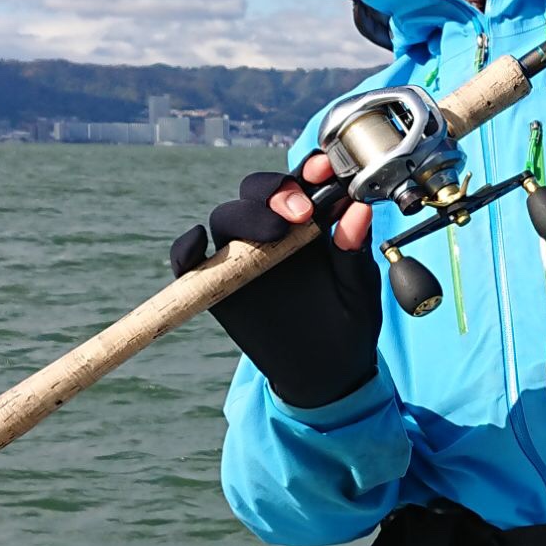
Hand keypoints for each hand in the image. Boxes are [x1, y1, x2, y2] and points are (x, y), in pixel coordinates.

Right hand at [171, 162, 381, 407]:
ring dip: (244, 215)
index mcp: (311, 223)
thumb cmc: (349, 327)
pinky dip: (185, 248)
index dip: (308, 169)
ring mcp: (241, 256)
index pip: (303, 182)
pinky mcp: (214, 284)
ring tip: (273, 234)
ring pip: (226, 216)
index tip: (321, 170)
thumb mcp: (360, 292)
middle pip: (257, 191)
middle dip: (275, 190)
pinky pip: (188, 259)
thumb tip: (357, 210)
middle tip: (300, 211)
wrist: (325, 376)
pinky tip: (198, 245)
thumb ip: (353, 253)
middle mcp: (272, 230)